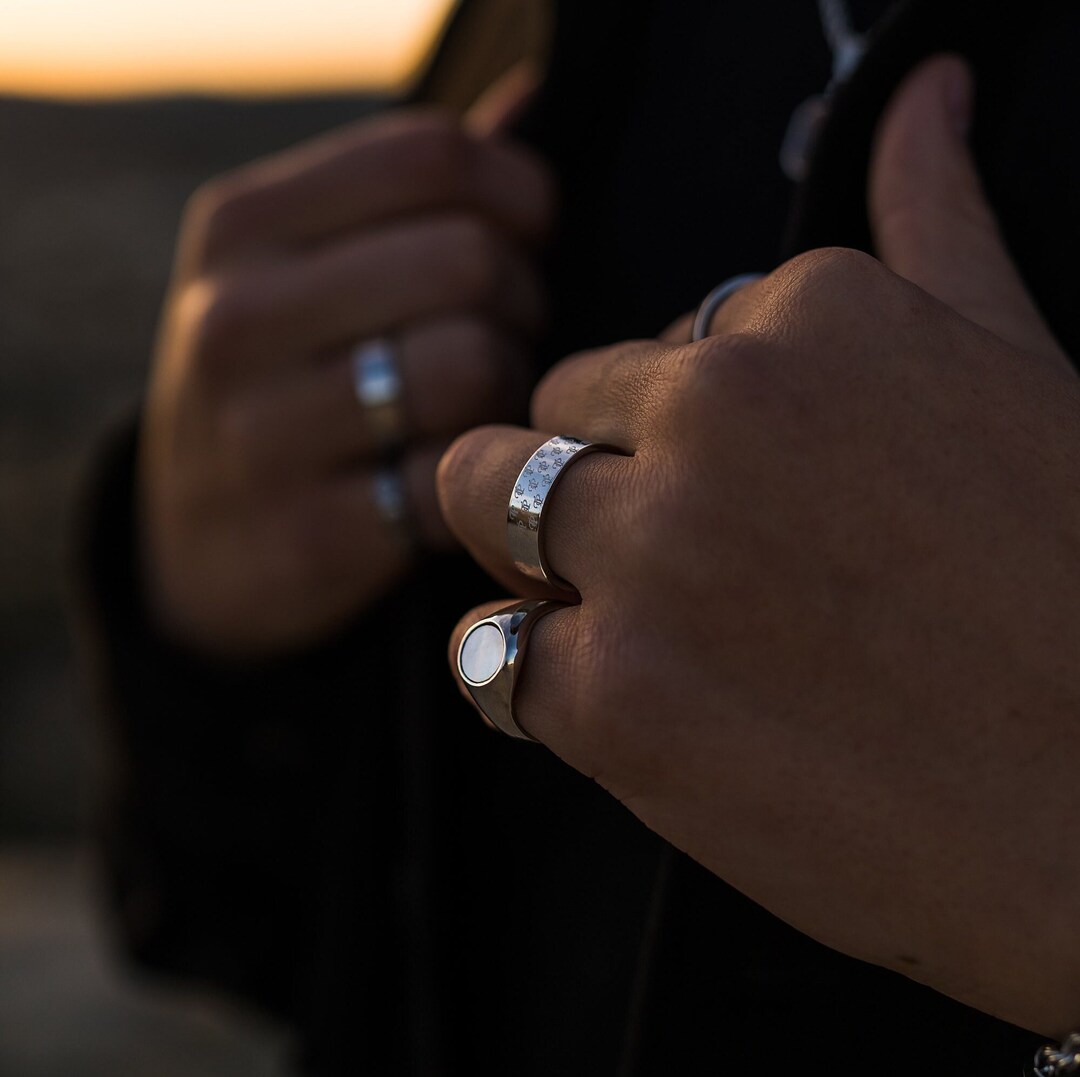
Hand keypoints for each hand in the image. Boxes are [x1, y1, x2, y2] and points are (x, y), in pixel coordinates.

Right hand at [139, 71, 554, 656]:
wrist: (198, 544)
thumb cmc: (283, 382)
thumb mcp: (304, 269)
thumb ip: (411, 189)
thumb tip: (531, 102)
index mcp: (244, 226)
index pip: (433, 156)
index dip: (519, 196)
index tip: (526, 241)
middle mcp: (239, 317)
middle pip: (469, 260)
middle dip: (520, 302)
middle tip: (502, 337)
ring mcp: (265, 431)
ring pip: (473, 366)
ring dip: (505, 393)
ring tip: (478, 407)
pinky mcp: (312, 533)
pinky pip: (458, 478)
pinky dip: (477, 479)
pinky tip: (449, 476)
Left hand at [439, 56, 1079, 1034]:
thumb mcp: (1024, 371)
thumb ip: (939, 225)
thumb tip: (928, 91)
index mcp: (812, 314)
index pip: (653, 347)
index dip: (680, 430)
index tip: (751, 497)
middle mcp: (714, 412)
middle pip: (553, 414)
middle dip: (589, 479)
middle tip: (672, 559)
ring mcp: (648, 554)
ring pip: (482, 501)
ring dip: (527, 556)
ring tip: (619, 618)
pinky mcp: (607, 697)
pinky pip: (489, 653)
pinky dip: (529, 680)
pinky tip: (618, 707)